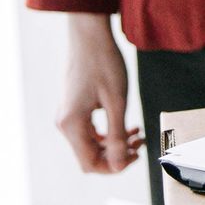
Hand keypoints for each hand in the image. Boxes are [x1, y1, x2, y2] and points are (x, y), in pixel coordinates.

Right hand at [58, 13, 141, 172]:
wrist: (90, 37)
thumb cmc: (104, 63)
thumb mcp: (117, 101)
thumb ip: (117, 134)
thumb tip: (119, 164)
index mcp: (72, 124)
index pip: (90, 163)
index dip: (113, 167)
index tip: (136, 157)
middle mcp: (64, 124)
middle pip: (89, 156)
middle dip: (116, 155)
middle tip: (140, 143)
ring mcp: (67, 116)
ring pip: (90, 144)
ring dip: (113, 144)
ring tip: (137, 134)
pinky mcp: (73, 109)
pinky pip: (89, 131)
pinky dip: (107, 133)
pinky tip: (126, 126)